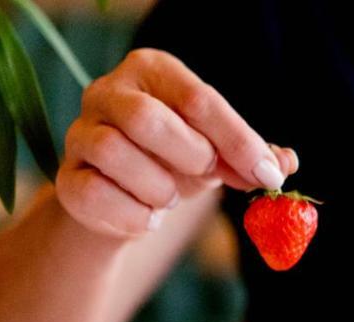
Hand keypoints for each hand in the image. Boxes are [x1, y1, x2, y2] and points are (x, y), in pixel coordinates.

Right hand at [56, 48, 298, 237]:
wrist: (126, 201)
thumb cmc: (176, 163)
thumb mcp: (218, 153)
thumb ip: (251, 156)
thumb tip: (286, 163)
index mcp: (152, 72)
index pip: (198, 99)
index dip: (239, 140)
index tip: (269, 175)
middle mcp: (108, 92)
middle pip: (145, 119)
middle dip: (188, 156)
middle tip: (203, 174)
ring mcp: (80, 133)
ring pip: (113, 153)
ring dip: (157, 187)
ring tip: (169, 196)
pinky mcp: (67, 177)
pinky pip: (92, 194)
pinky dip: (132, 215)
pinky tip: (148, 218)